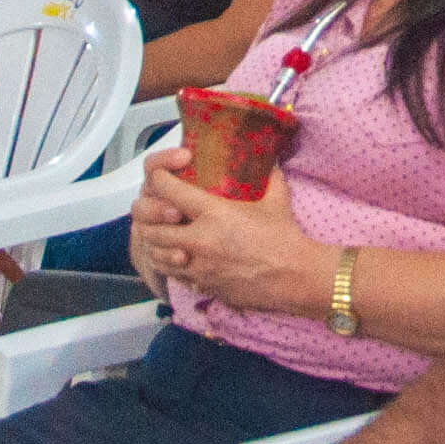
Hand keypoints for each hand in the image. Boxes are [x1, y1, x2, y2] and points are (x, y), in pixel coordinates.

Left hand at [129, 157, 325, 312]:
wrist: (294, 276)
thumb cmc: (285, 238)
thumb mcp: (277, 199)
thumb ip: (268, 176)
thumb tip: (268, 159)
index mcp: (214, 212)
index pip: (169, 190)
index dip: (159, 179)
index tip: (160, 176)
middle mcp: (200, 239)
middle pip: (153, 227)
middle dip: (150, 217)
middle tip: (156, 209)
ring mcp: (199, 265)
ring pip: (157, 254)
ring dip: (156, 243)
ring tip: (162, 234)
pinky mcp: (203, 284)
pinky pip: (174, 274)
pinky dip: (171, 264)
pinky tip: (179, 257)